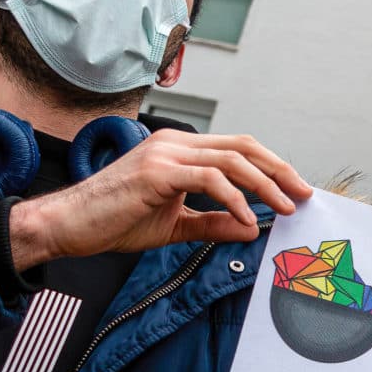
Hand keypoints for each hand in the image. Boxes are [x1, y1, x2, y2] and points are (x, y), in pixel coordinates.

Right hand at [8, 131, 311, 267]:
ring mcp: (165, 153)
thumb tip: (252, 228)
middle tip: (304, 195)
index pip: (238, 148)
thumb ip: (213, 223)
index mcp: (180, 150)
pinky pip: (209, 179)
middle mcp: (175, 143)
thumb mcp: (175, 225)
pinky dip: (235, 200)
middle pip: (243, 146)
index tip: (295, 190)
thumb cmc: (114, 221)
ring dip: (265, 185)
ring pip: (232, 159)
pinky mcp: (157, 172)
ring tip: (285, 208)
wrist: (68, 226)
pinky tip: (247, 220)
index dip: (271, 166)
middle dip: (279, 170)